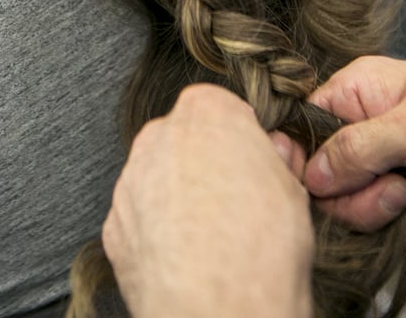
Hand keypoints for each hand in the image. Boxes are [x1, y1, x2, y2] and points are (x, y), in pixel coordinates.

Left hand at [102, 84, 313, 317]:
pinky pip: (139, 217)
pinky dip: (157, 231)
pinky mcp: (114, 225)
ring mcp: (130, 181)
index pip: (221, 107)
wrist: (217, 308)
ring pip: (157, 176)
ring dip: (177, 195)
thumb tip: (275, 152)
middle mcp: (159, 136)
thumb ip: (275, 158)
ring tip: (210, 234)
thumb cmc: (260, 247)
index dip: (240, 137)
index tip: (252, 161)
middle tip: (234, 198)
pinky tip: (185, 255)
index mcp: (205, 111)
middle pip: (183, 137)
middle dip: (204, 160)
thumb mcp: (291, 188)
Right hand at [304, 56, 405, 232]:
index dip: (305, 157)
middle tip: (397, 187)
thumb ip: (356, 149)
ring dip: (390, 209)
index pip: (306, 123)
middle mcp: (369, 122)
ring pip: (355, 203)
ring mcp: (391, 159)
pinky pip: (387, 220)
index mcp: (361, 89)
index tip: (319, 184)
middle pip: (327, 174)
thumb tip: (309, 175)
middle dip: (360, 193)